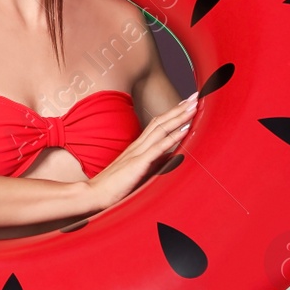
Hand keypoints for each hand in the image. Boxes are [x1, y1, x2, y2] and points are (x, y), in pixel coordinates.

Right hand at [85, 92, 197, 210]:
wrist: (94, 194)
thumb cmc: (114, 187)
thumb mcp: (139, 173)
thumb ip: (155, 163)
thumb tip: (172, 158)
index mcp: (137, 147)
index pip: (156, 125)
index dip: (172, 113)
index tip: (186, 103)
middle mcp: (137, 146)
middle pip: (160, 122)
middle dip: (179, 109)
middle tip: (195, 96)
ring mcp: (137, 153)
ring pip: (161, 130)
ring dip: (179, 117)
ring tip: (194, 106)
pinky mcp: (138, 164)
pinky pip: (158, 148)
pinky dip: (173, 137)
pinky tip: (185, 129)